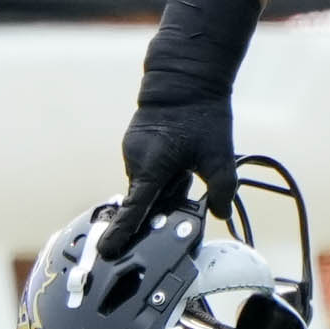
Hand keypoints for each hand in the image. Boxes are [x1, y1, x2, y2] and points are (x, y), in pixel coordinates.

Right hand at [103, 93, 236, 256]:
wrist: (186, 77)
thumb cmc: (200, 113)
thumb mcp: (219, 154)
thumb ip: (222, 189)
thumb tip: (220, 214)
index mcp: (151, 167)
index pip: (134, 210)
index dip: (122, 233)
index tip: (107, 251)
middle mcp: (135, 162)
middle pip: (146, 202)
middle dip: (164, 207)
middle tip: (188, 195)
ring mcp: (133, 153)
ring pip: (148, 187)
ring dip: (166, 189)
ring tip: (188, 170)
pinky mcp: (136, 146)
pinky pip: (148, 173)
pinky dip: (163, 176)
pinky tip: (181, 162)